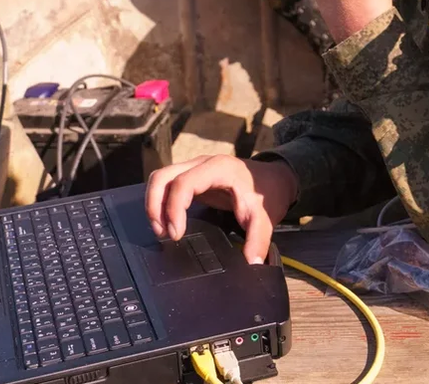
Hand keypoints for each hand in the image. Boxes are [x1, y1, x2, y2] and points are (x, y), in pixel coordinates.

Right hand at [145, 155, 297, 264]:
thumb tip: (251, 262)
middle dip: (155, 205)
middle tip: (162, 234)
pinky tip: (167, 221)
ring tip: (161, 230)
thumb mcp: (265, 216)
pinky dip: (160, 201)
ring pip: (161, 178)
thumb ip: (258, 239)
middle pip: (163, 176)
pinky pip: (167, 184)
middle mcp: (201, 164)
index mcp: (218, 169)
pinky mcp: (192, 177)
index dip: (174, 209)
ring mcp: (195, 168)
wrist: (274, 178)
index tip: (177, 235)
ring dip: (154, 203)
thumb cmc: (267, 193)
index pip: (183, 183)